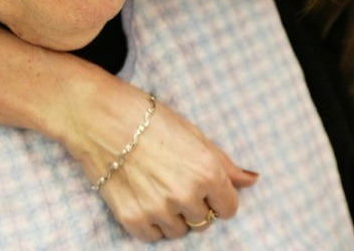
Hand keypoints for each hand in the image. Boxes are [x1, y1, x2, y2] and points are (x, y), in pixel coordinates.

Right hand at [62, 75, 258, 241]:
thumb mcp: (193, 133)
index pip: (228, 208)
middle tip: (173, 179)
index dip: (217, 197)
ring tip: (155, 186)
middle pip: (203, 221)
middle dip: (194, 204)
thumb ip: (224, 163)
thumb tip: (252, 180)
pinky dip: (150, 222)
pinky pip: (152, 236)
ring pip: (178, 230)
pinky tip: (142, 196)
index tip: (203, 185)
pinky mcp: (133, 219)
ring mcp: (159, 210)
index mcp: (207, 171)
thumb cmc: (149, 119)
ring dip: (172, 215)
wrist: (101, 118)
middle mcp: (187, 194)